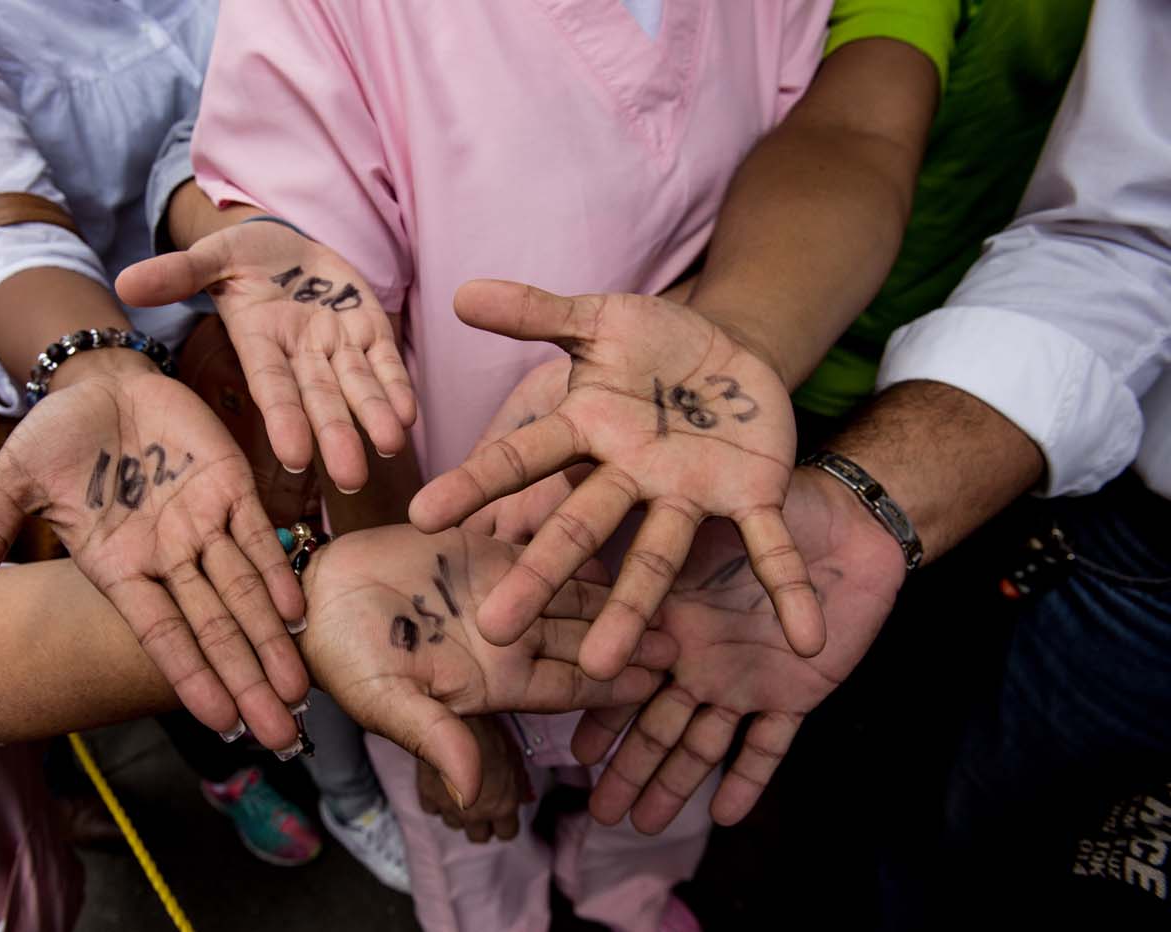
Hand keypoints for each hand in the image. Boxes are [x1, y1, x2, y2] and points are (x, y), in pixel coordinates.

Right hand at [0, 356, 306, 745]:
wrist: (100, 384)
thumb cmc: (57, 437)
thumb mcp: (13, 481)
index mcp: (121, 569)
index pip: (163, 635)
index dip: (193, 676)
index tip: (223, 724)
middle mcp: (169, 558)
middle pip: (216, 629)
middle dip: (248, 681)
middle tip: (283, 735)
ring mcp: (203, 525)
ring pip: (246, 593)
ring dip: (273, 641)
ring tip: (299, 691)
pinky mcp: (231, 488)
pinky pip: (259, 536)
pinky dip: (279, 572)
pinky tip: (297, 612)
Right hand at [116, 217, 415, 492]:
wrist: (291, 249)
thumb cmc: (247, 258)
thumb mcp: (213, 257)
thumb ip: (178, 273)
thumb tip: (126, 281)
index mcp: (262, 344)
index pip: (273, 387)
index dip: (284, 419)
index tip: (294, 454)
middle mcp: (302, 355)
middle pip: (320, 400)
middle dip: (336, 437)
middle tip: (351, 479)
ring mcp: (338, 346)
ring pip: (358, 388)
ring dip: (375, 417)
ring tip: (390, 447)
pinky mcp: (370, 331)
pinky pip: (386, 363)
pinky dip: (397, 386)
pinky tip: (409, 413)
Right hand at [296, 525, 676, 805]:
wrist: (314, 597)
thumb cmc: (345, 658)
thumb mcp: (389, 702)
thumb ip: (435, 737)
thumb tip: (471, 790)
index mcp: (495, 679)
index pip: (568, 684)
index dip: (612, 682)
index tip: (660, 680)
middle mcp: (509, 635)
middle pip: (584, 635)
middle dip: (634, 634)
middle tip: (689, 630)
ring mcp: (499, 587)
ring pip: (572, 585)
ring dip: (615, 584)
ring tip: (669, 571)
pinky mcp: (483, 546)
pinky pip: (535, 535)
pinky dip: (569, 528)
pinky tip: (611, 513)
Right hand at [410, 280, 825, 680]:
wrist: (730, 349)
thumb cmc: (654, 342)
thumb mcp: (597, 319)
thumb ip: (535, 312)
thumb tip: (460, 293)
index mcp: (588, 432)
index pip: (521, 459)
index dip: (474, 485)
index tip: (423, 520)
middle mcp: (629, 477)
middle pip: (577, 528)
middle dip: (539, 575)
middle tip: (494, 628)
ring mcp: (688, 494)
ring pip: (655, 558)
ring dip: (632, 610)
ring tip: (602, 665)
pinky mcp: (751, 498)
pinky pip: (772, 550)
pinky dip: (789, 592)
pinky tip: (806, 640)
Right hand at [416, 716, 531, 842]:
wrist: (458, 717)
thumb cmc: (491, 733)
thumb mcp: (514, 757)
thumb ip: (519, 784)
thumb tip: (525, 799)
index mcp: (502, 806)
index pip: (507, 833)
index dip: (505, 823)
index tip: (501, 812)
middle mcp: (476, 813)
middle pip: (479, 836)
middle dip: (482, 823)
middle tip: (482, 804)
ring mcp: (450, 807)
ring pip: (455, 825)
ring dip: (459, 813)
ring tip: (462, 792)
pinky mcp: (428, 795)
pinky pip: (432, 810)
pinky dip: (437, 801)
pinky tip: (442, 786)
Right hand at [573, 467, 905, 830]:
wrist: (854, 525)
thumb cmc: (775, 509)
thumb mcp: (702, 520)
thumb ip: (644, 542)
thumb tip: (572, 530)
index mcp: (669, 618)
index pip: (625, 674)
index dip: (599, 713)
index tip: (571, 752)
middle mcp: (698, 657)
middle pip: (656, 723)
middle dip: (628, 768)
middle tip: (599, 812)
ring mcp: (744, 680)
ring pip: (702, 744)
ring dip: (673, 785)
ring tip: (641, 826)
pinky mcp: (794, 696)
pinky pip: (768, 747)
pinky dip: (748, 780)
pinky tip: (724, 815)